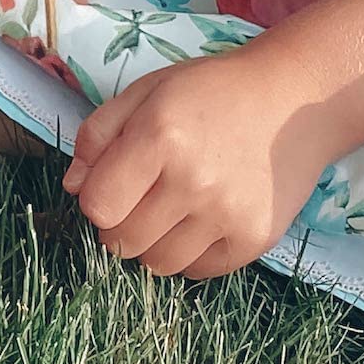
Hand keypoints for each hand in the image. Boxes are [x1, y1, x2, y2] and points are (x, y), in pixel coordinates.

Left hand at [62, 45, 339, 279]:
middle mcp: (193, 182)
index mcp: (159, 136)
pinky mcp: (255, 239)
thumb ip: (99, 134)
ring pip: (157, 265)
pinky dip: (186, 255)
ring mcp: (227, 215)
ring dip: (150, 244)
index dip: (95, 199)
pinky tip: (196, 221)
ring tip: (166, 210)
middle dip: (118, 224)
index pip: (98, 206)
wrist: (291, 101)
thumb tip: (73, 186)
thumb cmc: (209, 90)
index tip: (109, 184)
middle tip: (137, 198)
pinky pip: (198, 272)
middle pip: (123, 241)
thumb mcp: (145, 92)